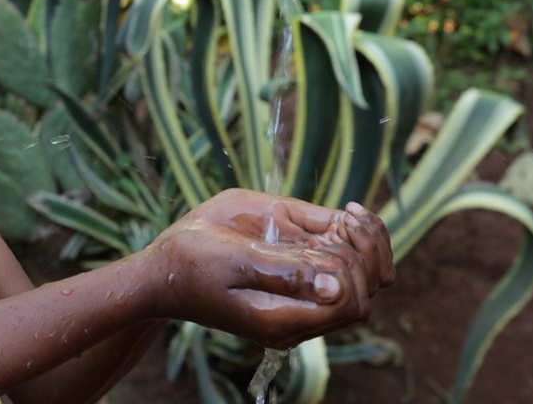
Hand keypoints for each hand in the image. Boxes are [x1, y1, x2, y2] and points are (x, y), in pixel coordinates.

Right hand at [145, 189, 395, 348]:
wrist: (164, 267)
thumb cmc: (190, 264)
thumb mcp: (232, 262)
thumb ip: (283, 273)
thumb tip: (336, 285)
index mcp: (283, 320)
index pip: (351, 303)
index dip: (356, 264)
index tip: (336, 228)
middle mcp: (299, 311)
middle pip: (365, 292)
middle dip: (366, 250)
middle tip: (343, 216)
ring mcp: (300, 293)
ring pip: (363, 281)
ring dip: (368, 243)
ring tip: (350, 213)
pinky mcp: (296, 272)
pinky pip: (342, 264)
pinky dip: (355, 238)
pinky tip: (346, 213)